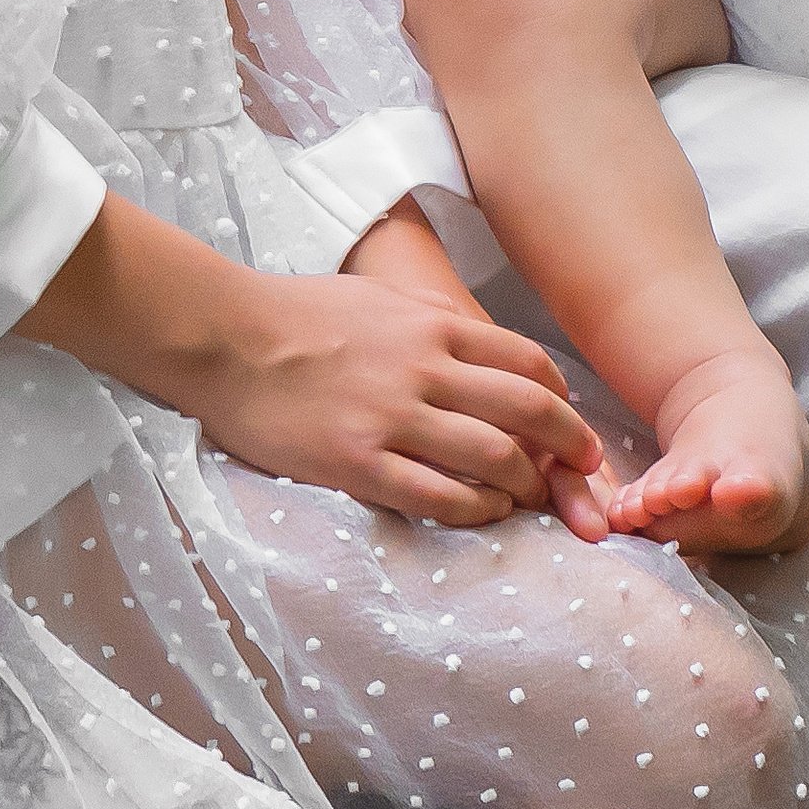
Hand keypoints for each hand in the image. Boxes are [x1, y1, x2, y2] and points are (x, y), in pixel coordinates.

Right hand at [196, 271, 607, 531]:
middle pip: (527, 410)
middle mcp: (424, 369)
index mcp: (432, 325)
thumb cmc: (300, 313)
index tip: (569, 422)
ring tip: (528, 499)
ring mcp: (393, 418)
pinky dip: (475, 511)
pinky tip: (483, 514)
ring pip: (492, 458)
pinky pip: (438, 497)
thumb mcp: (379, 294)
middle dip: (568, 444)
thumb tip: (475, 336)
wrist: (227, 338)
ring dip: (525, 485)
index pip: (526, 362)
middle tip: (581, 468)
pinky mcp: (359, 463)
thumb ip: (431, 314)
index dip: (561, 397)